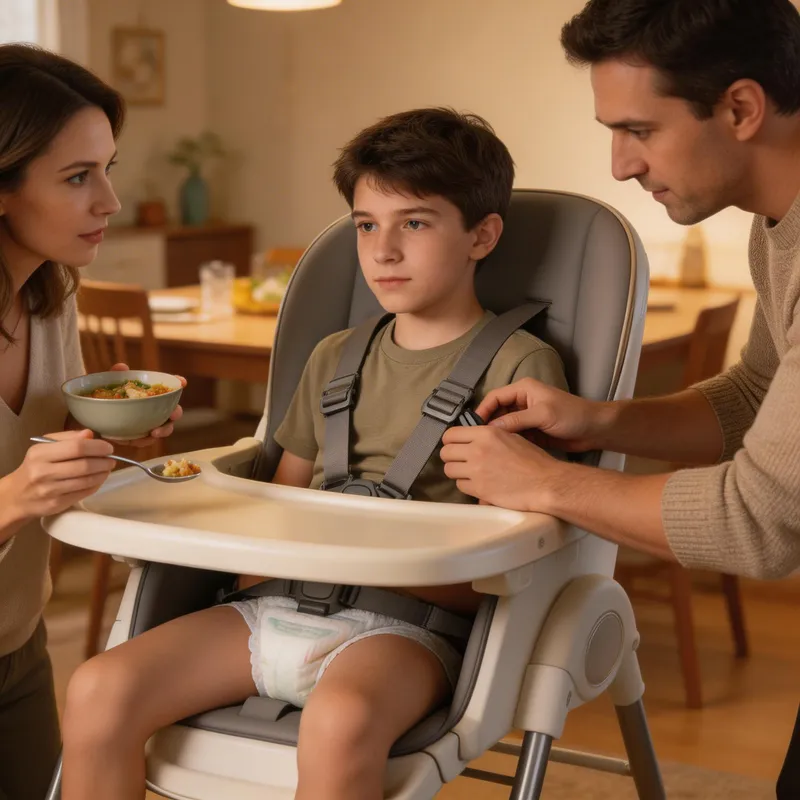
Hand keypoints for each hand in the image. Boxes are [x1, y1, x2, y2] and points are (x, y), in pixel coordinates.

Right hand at [5, 430, 115, 520]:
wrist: (17, 496)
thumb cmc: (35, 467)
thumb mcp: (44, 447)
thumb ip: (68, 438)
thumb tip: (89, 434)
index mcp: (40, 453)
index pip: (77, 447)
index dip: (97, 447)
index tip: (108, 448)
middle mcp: (43, 472)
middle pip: (84, 466)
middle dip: (103, 462)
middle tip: (112, 460)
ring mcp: (50, 490)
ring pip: (86, 481)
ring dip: (102, 474)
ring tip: (107, 469)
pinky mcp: (57, 504)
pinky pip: (83, 493)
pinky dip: (96, 485)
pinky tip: (99, 479)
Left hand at [106, 362, 185, 446]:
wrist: (87, 418)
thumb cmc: (100, 399)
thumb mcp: (105, 384)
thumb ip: (115, 375)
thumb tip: (123, 367)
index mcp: (148, 393)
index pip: (167, 386)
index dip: (178, 383)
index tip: (182, 382)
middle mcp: (153, 408)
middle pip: (172, 410)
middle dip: (176, 412)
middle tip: (173, 414)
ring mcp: (148, 424)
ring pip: (164, 428)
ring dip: (163, 430)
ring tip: (154, 432)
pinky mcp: (137, 438)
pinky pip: (146, 441)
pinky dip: (144, 441)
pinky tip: (137, 440)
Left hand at [440, 425, 563, 511]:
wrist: (545, 482)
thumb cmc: (533, 460)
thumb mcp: (510, 437)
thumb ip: (488, 436)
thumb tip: (471, 439)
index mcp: (486, 433)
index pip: (451, 434)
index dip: (451, 440)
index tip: (455, 445)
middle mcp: (477, 450)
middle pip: (445, 452)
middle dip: (451, 456)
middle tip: (461, 460)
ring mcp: (476, 470)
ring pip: (449, 469)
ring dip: (457, 471)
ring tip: (469, 473)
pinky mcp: (479, 489)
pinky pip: (460, 485)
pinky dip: (466, 485)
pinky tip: (478, 483)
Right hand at [474, 378, 607, 452]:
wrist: (595, 430)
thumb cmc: (572, 415)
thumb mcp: (543, 415)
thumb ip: (516, 420)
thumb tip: (491, 428)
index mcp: (523, 389)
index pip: (494, 398)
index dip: (482, 411)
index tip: (473, 427)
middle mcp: (522, 401)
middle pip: (496, 412)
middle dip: (487, 425)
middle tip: (477, 441)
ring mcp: (526, 417)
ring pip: (503, 426)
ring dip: (496, 436)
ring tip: (485, 449)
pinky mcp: (531, 431)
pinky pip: (513, 436)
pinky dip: (507, 443)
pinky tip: (500, 453)